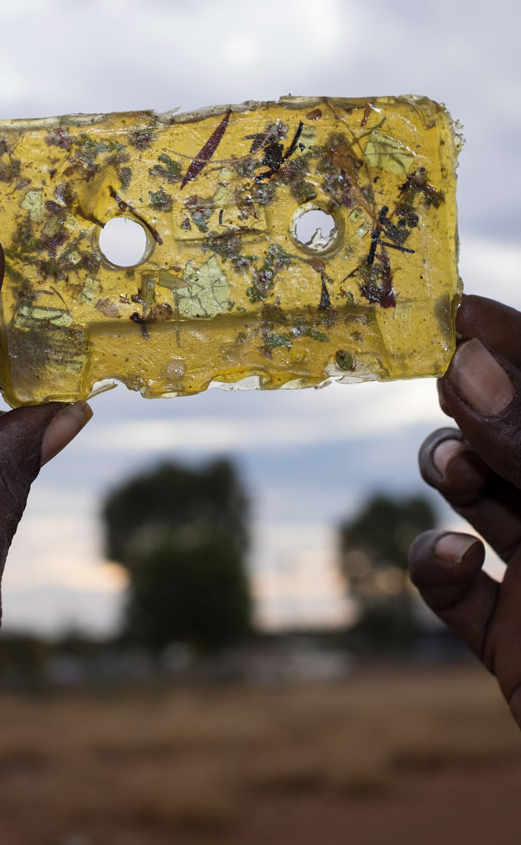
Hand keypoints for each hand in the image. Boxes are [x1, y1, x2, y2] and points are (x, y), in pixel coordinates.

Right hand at [410, 294, 520, 725]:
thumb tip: (465, 364)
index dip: (519, 342)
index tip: (462, 308)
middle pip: (516, 438)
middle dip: (477, 405)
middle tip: (446, 376)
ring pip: (481, 502)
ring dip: (453, 474)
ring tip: (450, 467)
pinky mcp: (514, 640)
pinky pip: (456, 590)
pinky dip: (436, 566)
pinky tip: (451, 558)